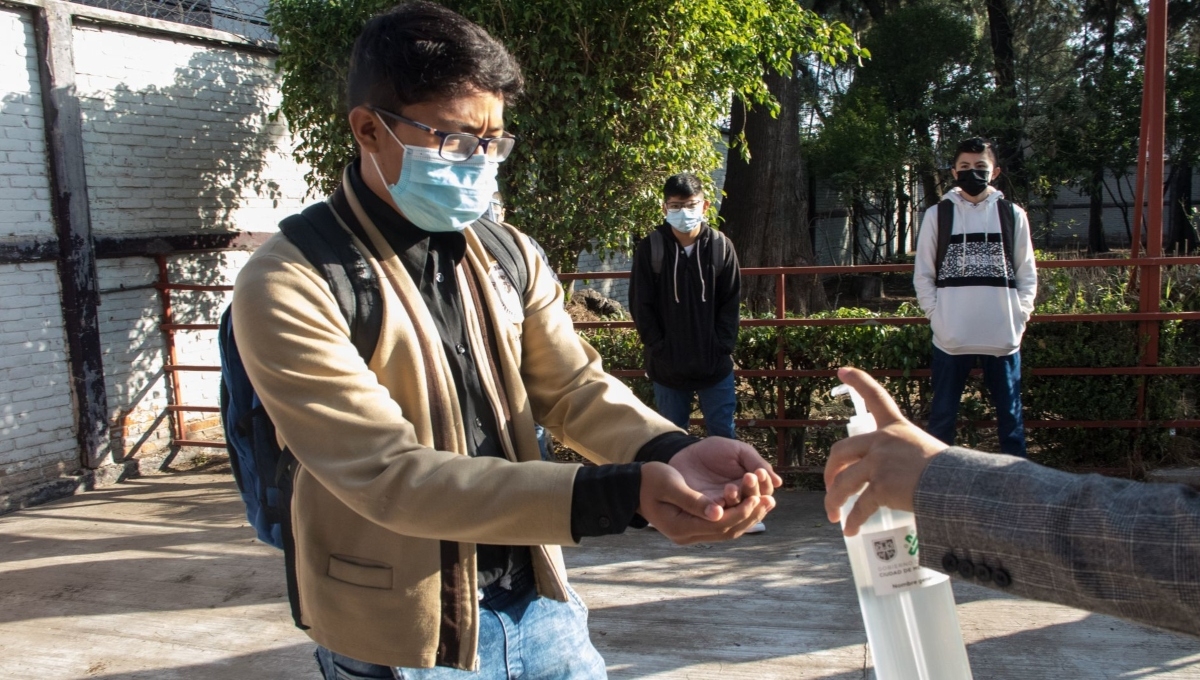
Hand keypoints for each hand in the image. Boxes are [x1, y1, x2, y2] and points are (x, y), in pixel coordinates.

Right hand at [638, 462, 774, 544]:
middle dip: (749, 516)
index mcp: (680, 527)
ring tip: (767, 503)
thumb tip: (718, 512)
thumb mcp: (670, 485)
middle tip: (770, 501)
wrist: (633, 488)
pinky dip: (737, 517)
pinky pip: (720, 527)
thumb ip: (693, 499)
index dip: (740, 512)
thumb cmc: (649, 481)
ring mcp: (690, 535)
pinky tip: (750, 505)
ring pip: (726, 531)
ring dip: (747, 518)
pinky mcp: (693, 529)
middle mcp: (687, 536)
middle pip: (726, 531)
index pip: (719, 524)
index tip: (757, 497)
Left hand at [669, 437, 782, 507]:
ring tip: (731, 487)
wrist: (685, 452)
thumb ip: (756, 463)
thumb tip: (779, 482)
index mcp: (751, 486)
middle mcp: (740, 500)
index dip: (764, 484)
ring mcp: (723, 506)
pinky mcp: (705, 510)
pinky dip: (719, 509)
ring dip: (736, 500)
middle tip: (748, 477)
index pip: (765, 492)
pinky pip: (716, 515)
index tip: (759, 472)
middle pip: (753, 504)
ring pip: (736, 512)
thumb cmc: (715, 450)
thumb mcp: (738, 451)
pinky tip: (719, 499)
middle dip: (752, 491)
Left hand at [823, 367, 947, 536]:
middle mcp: (883, 441)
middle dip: (830, 471)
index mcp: (896, 428)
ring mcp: (879, 463)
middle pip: (840, 451)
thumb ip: (905, 456)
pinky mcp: (881, 486)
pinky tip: (849, 530)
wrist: (960, 487)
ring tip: (833, 515)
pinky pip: (859, 506)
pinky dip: (852, 521)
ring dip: (834, 501)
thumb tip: (901, 476)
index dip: (857, 381)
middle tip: (830, 487)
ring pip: (843, 483)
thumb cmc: (953, 473)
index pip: (875, 397)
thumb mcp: (926, 450)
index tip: (841, 369)